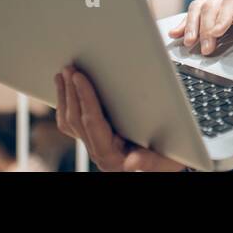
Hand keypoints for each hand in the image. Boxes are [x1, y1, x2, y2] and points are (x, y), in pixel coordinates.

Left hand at [55, 65, 190, 171]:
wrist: (168, 161)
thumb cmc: (169, 157)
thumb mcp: (165, 160)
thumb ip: (149, 162)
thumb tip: (131, 163)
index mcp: (113, 157)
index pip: (92, 123)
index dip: (85, 98)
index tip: (80, 78)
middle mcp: (100, 153)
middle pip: (76, 120)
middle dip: (72, 92)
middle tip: (70, 69)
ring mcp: (95, 145)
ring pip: (70, 121)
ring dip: (65, 96)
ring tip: (63, 75)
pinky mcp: (94, 138)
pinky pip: (72, 123)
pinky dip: (67, 103)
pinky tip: (66, 89)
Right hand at [170, 0, 232, 54]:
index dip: (224, 15)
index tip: (217, 32)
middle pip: (213, 5)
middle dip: (207, 27)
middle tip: (206, 49)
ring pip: (199, 6)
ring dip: (192, 25)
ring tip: (189, 43)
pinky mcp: (208, 3)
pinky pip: (193, 11)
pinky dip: (184, 22)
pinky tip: (175, 34)